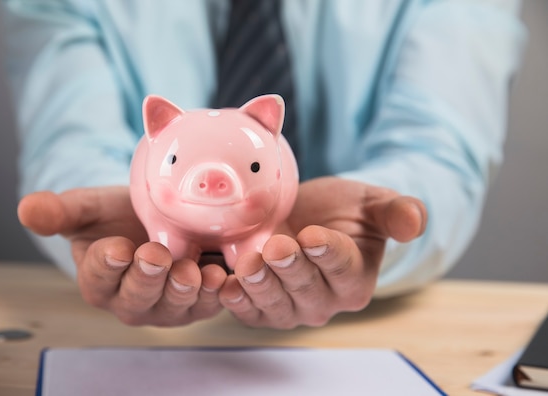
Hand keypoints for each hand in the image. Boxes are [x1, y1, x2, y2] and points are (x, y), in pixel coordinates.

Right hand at [17, 186, 226, 325]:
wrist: (155, 218)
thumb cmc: (117, 215)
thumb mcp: (87, 208)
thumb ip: (60, 212)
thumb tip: (26, 209)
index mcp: (98, 282)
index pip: (98, 278)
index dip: (106, 265)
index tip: (116, 247)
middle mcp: (130, 301)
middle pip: (137, 298)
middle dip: (146, 278)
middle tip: (155, 254)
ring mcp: (165, 306)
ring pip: (172, 306)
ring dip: (182, 290)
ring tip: (189, 269)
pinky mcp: (195, 303)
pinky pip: (205, 305)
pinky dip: (213, 294)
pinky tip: (220, 276)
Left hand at [218, 177, 426, 328]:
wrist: (306, 216)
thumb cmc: (342, 211)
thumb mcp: (372, 204)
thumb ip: (396, 212)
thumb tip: (415, 222)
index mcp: (356, 279)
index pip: (343, 269)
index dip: (328, 253)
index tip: (312, 235)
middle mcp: (325, 302)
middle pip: (307, 290)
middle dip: (290, 269)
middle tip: (277, 247)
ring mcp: (291, 308)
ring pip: (276, 305)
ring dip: (260, 286)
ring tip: (248, 264)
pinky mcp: (260, 308)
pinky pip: (249, 313)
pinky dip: (235, 301)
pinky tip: (225, 284)